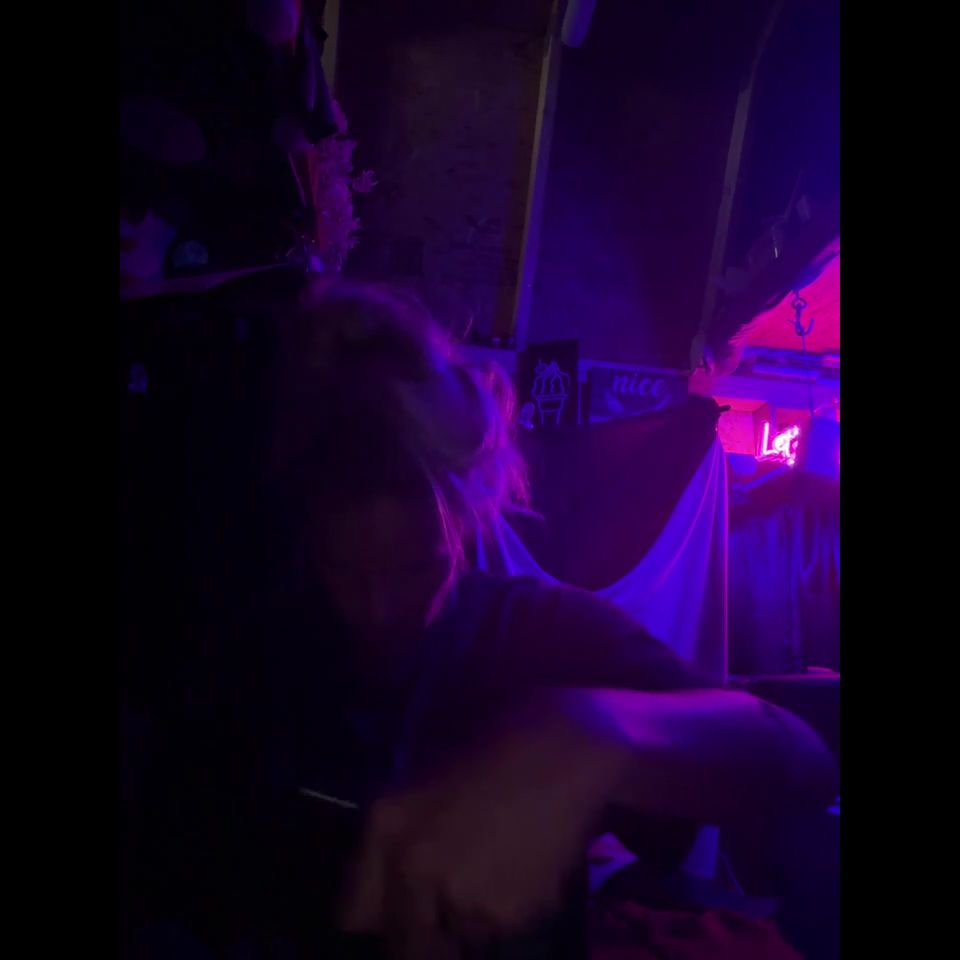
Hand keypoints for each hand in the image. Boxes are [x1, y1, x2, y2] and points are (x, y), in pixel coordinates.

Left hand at [338, 691, 629, 957]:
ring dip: (476, 917)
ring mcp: (458, 893)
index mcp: (385, 824)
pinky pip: (502, 928)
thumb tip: (391, 898)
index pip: (353, 914)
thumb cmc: (497, 751)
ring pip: (461, 935)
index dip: (380, 918)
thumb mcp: (427, 783)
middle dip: (428, 931)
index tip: (400, 917)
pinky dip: (515, 909)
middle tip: (460, 898)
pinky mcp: (505, 912)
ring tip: (504, 863)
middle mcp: (411, 865)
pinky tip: (529, 864)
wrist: (566, 750)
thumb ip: (400, 841)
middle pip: (406, 943)